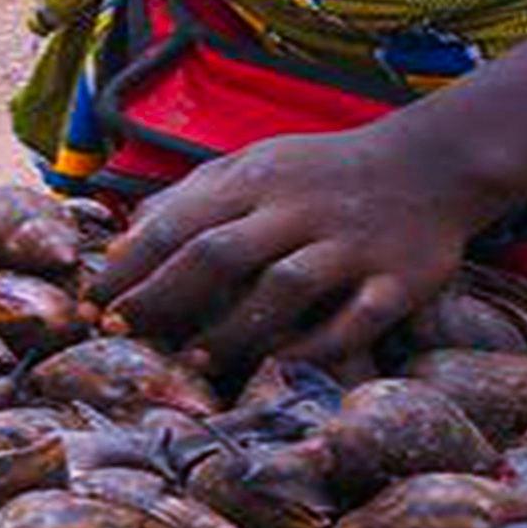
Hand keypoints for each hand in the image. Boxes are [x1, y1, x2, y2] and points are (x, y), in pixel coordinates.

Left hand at [94, 117, 523, 372]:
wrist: (432, 163)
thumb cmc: (322, 172)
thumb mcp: (254, 163)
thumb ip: (193, 196)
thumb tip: (127, 239)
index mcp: (257, 178)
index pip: (178, 222)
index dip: (131, 266)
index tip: (94, 303)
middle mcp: (300, 208)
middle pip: (219, 254)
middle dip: (163, 297)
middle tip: (123, 334)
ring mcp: (351, 244)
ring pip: (284, 288)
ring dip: (233, 329)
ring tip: (193, 362)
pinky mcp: (400, 279)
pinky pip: (356, 319)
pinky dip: (318, 345)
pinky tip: (281, 364)